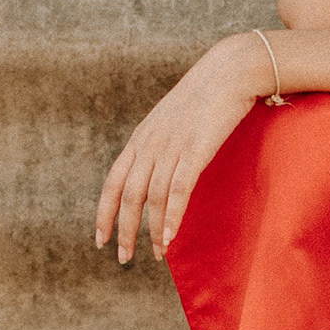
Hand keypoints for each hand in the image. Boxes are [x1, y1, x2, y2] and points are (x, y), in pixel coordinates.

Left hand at [94, 36, 279, 267]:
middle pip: (128, 196)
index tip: (99, 239)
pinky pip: (177, 191)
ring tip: (155, 254)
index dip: (103, 213)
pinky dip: (172, 217)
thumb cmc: (204, 97)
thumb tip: (157, 172)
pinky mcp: (195, 150)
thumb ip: (159, 146)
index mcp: (140, 139)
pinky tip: (169, 238)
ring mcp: (171, 147)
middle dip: (124, 230)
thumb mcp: (171, 121)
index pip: (112, 182)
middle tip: (122, 258)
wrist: (229, 71)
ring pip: (152, 198)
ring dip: (152, 231)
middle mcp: (149, 145)